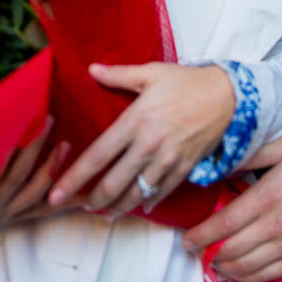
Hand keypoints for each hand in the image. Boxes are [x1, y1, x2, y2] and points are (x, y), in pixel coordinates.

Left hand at [49, 61, 234, 215]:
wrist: (226, 95)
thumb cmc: (185, 81)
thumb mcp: (151, 72)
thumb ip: (118, 75)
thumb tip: (91, 70)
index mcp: (136, 120)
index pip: (98, 155)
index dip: (74, 178)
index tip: (55, 194)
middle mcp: (149, 144)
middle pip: (113, 182)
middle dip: (92, 200)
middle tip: (77, 206)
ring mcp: (167, 160)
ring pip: (135, 193)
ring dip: (116, 207)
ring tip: (103, 212)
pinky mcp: (184, 168)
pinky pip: (161, 192)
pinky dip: (147, 202)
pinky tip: (137, 205)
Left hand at [182, 133, 281, 281]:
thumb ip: (252, 152)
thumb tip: (225, 160)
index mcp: (268, 197)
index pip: (225, 224)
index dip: (201, 235)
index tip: (188, 239)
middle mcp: (275, 226)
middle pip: (230, 249)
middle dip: (207, 252)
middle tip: (196, 248)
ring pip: (245, 267)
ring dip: (223, 267)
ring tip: (212, 260)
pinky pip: (266, 275)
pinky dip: (246, 277)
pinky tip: (236, 271)